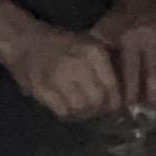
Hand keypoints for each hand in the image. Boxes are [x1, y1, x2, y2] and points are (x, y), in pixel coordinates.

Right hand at [6, 23, 120, 124]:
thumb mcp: (91, 44)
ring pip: (80, 108)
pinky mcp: (41, 90)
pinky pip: (62, 112)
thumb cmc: (65, 43)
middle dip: (101, 109)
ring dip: (85, 114)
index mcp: (93, 52)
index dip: (116, 100)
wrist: (28, 41)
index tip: (117, 106)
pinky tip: (70, 109)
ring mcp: (58, 78)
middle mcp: (77, 65)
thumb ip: (109, 63)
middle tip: (100, 110)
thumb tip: (128, 89)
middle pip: (97, 100)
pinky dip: (69, 115)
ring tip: (85, 110)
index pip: (112, 85)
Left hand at [99, 0, 155, 109]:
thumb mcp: (104, 28)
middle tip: (153, 113)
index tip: (131, 110)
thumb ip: (97, 51)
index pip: (130, 72)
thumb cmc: (122, 13)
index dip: (130, 92)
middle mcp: (152, 37)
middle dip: (153, 95)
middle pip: (155, 72)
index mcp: (130, 40)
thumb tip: (86, 74)